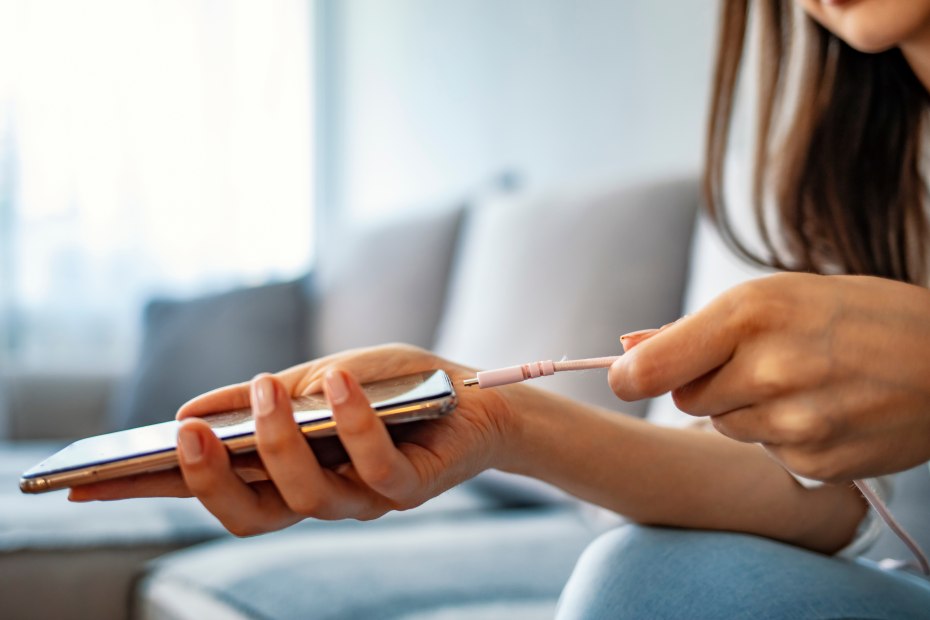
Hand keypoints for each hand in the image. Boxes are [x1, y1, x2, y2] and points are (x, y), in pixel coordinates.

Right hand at [70, 344, 513, 535]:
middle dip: (210, 479)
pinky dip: (352, 423)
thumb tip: (184, 410)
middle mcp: (320, 496)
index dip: (152, 489)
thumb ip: (257, 401)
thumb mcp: (313, 382)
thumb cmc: (391, 388)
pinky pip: (375, 466)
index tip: (86, 483)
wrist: (473, 395)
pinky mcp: (411, 489)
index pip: (212, 488)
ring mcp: (363, 498)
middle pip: (249, 514)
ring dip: (279, 440)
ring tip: (268, 385)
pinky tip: (337, 380)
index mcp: (288, 473)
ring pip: (306, 497)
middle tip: (185, 432)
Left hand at [609, 273, 929, 481]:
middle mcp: (770, 369)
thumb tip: (628, 350)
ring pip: (725, 426)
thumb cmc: (853, 316)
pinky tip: (823, 410)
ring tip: (801, 382)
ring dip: (746, 409)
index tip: (625, 376)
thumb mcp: (776, 295)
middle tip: (756, 362)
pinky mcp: (816, 462)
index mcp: (752, 313)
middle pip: (684, 398)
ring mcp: (796, 422)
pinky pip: (766, 453)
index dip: (629, 376)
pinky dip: (783, 437)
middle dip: (706, 383)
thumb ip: (696, 328)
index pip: (651, 367)